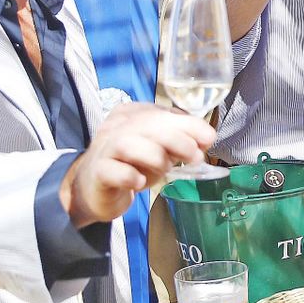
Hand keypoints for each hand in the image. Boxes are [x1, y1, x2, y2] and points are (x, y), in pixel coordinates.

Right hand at [61, 103, 215, 226]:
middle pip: (146, 124)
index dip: (188, 124)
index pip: (162, 112)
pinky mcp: (98, 173)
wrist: (95, 189)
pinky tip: (139, 182)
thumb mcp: (159, 150)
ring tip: (166, 169)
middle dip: (177, 139)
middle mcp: (116, 127)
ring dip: (154, 156)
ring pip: (128, 144)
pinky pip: (112, 171)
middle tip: (195, 156)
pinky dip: (129, 176)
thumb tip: (207, 137)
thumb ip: (180, 141)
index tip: (208, 138)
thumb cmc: (131, 165)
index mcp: (133, 115)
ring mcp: (104, 149)